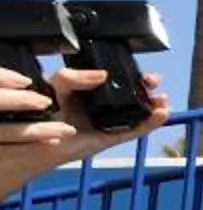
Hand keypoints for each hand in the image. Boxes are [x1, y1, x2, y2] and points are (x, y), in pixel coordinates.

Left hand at [0, 66, 168, 150]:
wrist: (34, 139)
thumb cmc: (41, 112)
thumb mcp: (55, 84)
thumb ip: (74, 76)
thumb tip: (103, 75)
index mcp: (88, 91)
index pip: (114, 81)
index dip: (130, 74)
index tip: (139, 70)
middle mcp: (100, 107)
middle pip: (131, 96)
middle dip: (146, 89)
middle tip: (154, 81)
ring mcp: (107, 123)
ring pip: (137, 113)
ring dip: (153, 106)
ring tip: (162, 100)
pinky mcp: (110, 138)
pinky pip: (134, 130)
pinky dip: (150, 124)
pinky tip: (160, 115)